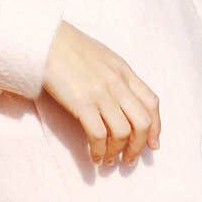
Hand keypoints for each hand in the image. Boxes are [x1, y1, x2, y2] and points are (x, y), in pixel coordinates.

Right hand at [42, 20, 160, 165]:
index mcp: (124, 71)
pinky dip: (99, 150)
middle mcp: (117, 83)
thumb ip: (115, 76)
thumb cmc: (69, 47)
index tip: (152, 144)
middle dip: (139, 146)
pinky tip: (94, 157)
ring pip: (123, 132)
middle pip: (142, 122)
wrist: (44, 39)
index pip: (152, 103)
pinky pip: (98, 135)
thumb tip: (121, 101)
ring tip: (109, 161)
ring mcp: (101, 92)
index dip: (156, 127)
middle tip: (129, 159)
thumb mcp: (102, 57)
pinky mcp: (82, 102)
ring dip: (117, 152)